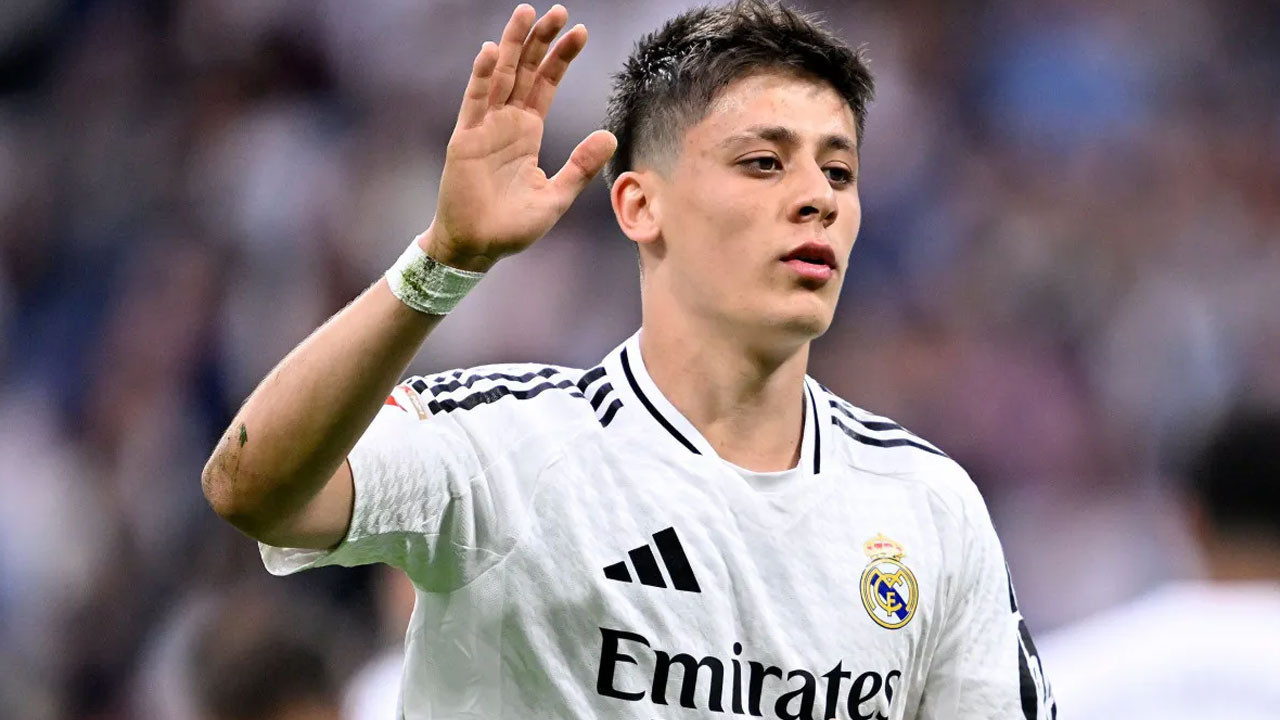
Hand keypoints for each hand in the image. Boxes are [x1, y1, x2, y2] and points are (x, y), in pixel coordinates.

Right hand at [423, 4, 616, 271]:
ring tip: (525, 14)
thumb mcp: (556, 196)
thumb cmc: (512, 227)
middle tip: (558, 11)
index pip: (545, 84)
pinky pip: (474, 103)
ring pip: (499, 77)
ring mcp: (484, 128)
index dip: (561, 58)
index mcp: (527, 132)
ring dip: (511, 45)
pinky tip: (489, 52)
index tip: (580, 32)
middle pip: (523, 71)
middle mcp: (505, 123)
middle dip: (539, 40)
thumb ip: (580, 166)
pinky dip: (480, 77)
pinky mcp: (465, 141)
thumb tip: (610, 135)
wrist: (478, 248)